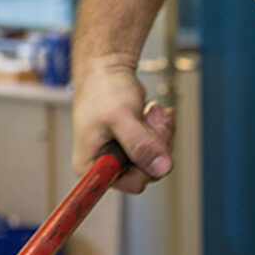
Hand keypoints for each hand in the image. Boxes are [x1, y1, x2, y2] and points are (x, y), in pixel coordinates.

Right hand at [72, 54, 173, 193]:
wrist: (107, 70)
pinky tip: (154, 113)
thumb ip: (140, 144)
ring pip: (158, 158)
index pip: (132, 184)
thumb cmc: (104, 90)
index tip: (146, 139)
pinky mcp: (134, 146)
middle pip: (150, 170)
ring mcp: (122, 156)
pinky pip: (159, 147)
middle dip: (156, 143)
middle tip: (149, 120)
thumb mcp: (121, 117)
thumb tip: (162, 169)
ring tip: (149, 112)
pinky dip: (161, 129)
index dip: (147, 164)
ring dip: (160, 133)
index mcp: (92, 166)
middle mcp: (106, 166)